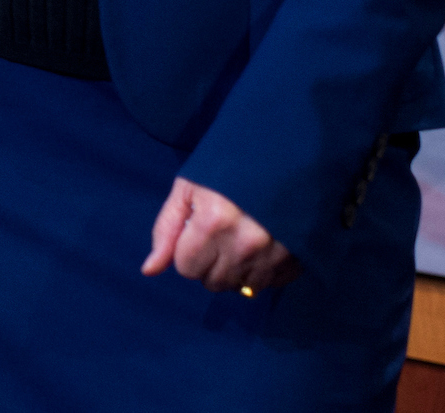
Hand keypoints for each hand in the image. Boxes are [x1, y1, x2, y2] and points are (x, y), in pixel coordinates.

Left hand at [143, 177, 300, 294]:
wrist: (281, 155)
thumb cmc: (227, 168)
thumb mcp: (188, 188)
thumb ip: (167, 229)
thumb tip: (149, 270)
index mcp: (213, 221)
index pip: (186, 268)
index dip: (187, 251)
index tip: (198, 231)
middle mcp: (244, 243)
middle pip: (213, 282)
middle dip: (210, 263)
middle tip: (220, 234)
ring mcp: (273, 254)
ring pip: (241, 288)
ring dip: (236, 269)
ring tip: (241, 238)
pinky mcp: (295, 260)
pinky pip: (270, 284)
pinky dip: (263, 271)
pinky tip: (263, 246)